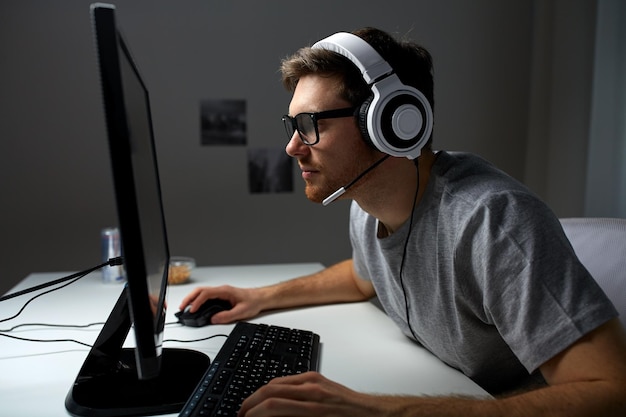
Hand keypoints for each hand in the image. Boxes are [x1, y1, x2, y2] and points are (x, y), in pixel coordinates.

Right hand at [178, 285, 262, 323]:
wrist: (260, 298)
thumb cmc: (253, 301)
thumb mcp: (241, 312)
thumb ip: (227, 316)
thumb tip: (213, 319)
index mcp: (225, 291)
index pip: (206, 294)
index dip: (197, 301)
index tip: (192, 310)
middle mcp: (221, 290)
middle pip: (200, 290)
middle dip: (189, 298)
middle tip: (182, 308)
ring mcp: (220, 292)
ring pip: (202, 292)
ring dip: (192, 299)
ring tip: (185, 308)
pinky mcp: (220, 296)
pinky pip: (206, 296)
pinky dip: (198, 301)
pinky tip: (195, 307)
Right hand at [238, 372, 384, 416]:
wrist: (374, 414)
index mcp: (314, 407)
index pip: (273, 406)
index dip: (254, 414)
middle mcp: (312, 390)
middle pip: (270, 390)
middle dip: (251, 403)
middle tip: (241, 415)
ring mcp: (314, 380)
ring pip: (276, 382)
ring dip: (259, 394)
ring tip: (251, 407)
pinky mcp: (317, 377)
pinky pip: (288, 379)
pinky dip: (273, 388)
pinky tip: (269, 397)